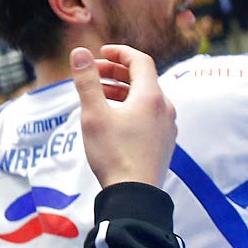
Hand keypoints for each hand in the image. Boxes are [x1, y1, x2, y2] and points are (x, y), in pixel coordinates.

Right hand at [71, 45, 175, 187]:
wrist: (135, 195)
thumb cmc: (113, 154)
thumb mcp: (94, 115)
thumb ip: (87, 82)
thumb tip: (79, 52)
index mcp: (151, 96)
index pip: (140, 61)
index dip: (120, 52)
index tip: (101, 52)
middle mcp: (165, 107)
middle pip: (143, 79)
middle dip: (117, 72)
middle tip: (93, 73)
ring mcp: (167, 126)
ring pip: (146, 97)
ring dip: (123, 90)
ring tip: (99, 95)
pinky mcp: (164, 141)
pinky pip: (149, 114)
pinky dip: (131, 106)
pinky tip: (115, 119)